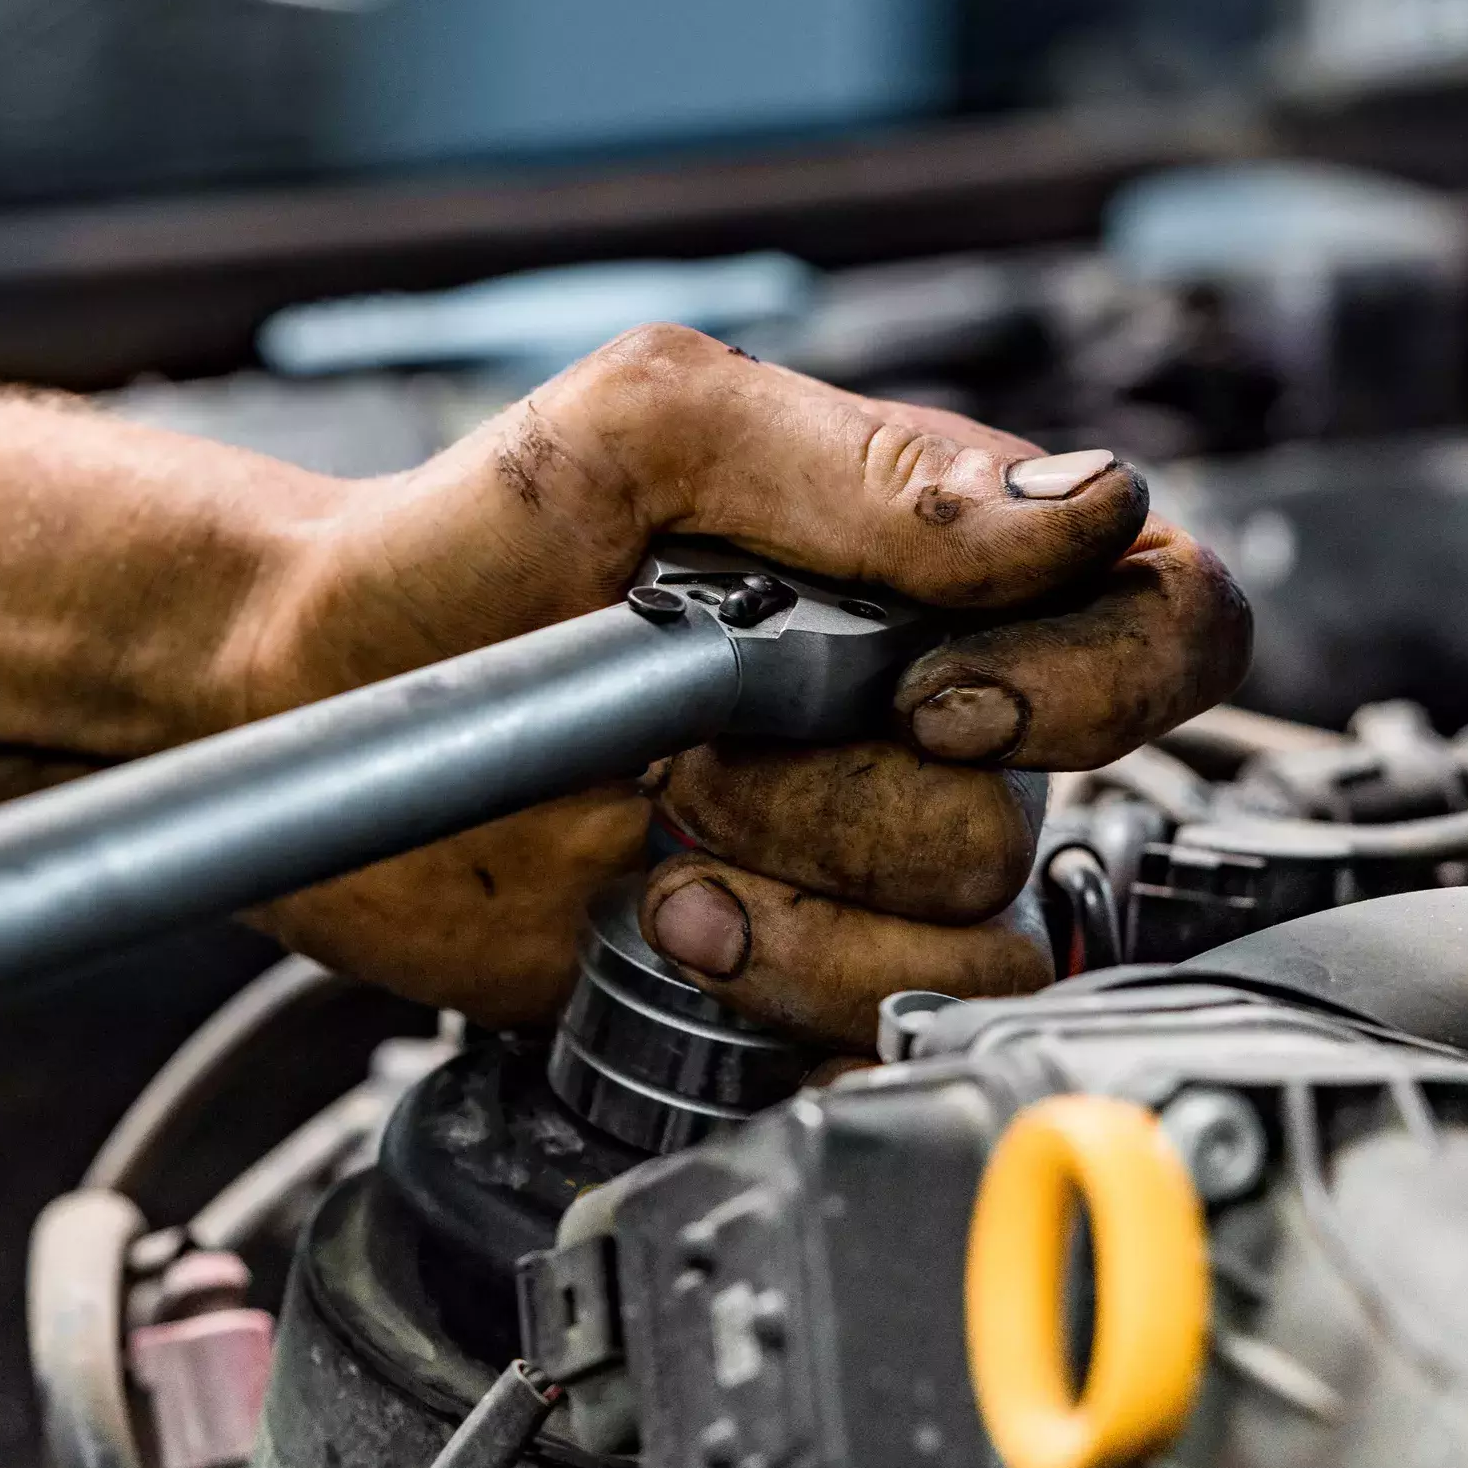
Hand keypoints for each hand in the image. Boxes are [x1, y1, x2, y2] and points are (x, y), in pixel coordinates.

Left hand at [237, 326, 1249, 1044]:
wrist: (307, 698)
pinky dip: (779, 997)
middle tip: (708, 751)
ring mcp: (851, 855)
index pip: (1160, 616)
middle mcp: (916, 713)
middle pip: (1034, 811)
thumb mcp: (644, 433)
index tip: (918, 693)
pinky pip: (882, 1033)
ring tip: (664, 845)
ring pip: (968, 942)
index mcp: (929, 565)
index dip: (1090, 678)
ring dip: (803, 908)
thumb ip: (864, 463)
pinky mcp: (783, 970)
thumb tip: (1077, 506)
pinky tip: (662, 930)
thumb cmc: (458, 547)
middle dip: (851, 797)